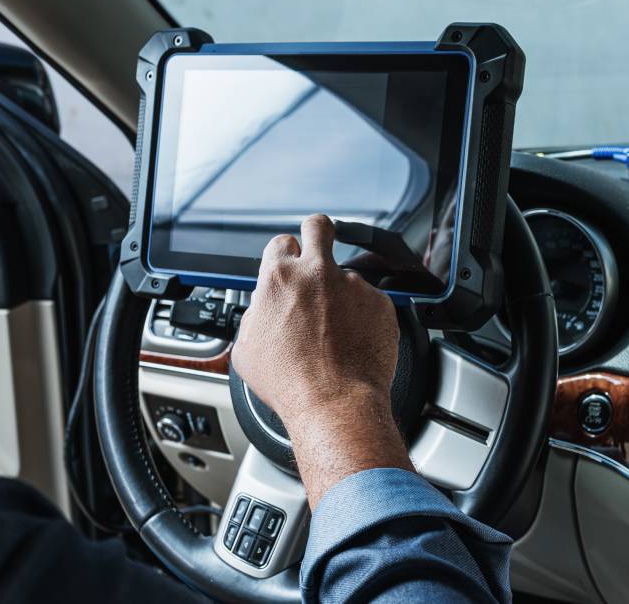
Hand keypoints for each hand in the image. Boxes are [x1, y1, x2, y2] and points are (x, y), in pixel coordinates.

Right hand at [231, 214, 412, 507]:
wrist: (334, 403)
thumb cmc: (291, 383)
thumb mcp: (248, 348)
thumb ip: (257, 315)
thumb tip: (263, 310)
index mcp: (280, 278)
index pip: (281, 242)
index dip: (285, 255)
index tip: (289, 266)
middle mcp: (318, 273)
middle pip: (319, 226)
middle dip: (318, 233)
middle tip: (319, 249)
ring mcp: (353, 286)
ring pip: (348, 276)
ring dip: (343, 295)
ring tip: (337, 331)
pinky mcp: (380, 303)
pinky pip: (371, 302)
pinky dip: (365, 317)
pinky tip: (355, 341)